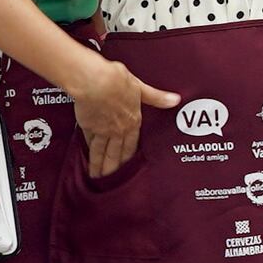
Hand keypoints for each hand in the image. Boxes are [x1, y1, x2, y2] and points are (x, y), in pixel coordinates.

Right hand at [71, 54, 177, 176]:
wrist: (95, 82)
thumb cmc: (117, 80)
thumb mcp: (140, 87)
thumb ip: (156, 97)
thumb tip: (175, 100)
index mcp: (132, 121)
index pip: (132, 144)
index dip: (129, 157)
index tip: (127, 168)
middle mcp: (117, 129)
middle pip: (116, 153)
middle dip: (113, 168)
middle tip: (110, 181)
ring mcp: (101, 129)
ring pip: (101, 151)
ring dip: (100, 165)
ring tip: (97, 177)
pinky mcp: (87, 126)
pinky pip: (89, 141)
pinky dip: (88, 150)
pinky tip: (86, 157)